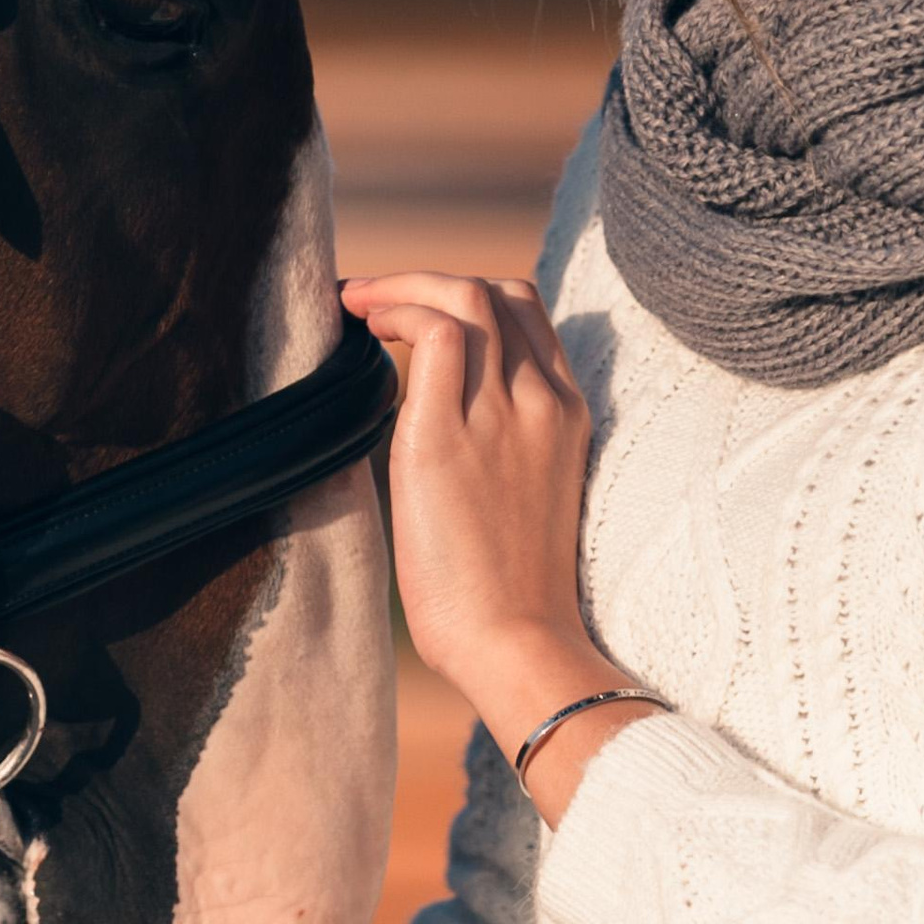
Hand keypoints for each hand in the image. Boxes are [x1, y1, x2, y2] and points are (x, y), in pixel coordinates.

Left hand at [341, 271, 653, 814]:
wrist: (517, 642)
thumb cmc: (509, 599)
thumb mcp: (522, 502)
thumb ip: (499, 452)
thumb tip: (438, 436)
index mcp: (567, 416)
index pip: (530, 315)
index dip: (470, 298)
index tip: (417, 314)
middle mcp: (543, 400)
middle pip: (499, 292)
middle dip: (430, 281)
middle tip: (373, 303)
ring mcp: (503, 410)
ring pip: (466, 295)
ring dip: (402, 286)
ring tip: (356, 306)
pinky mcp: (450, 432)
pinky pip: (435, 331)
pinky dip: (396, 311)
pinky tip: (365, 331)